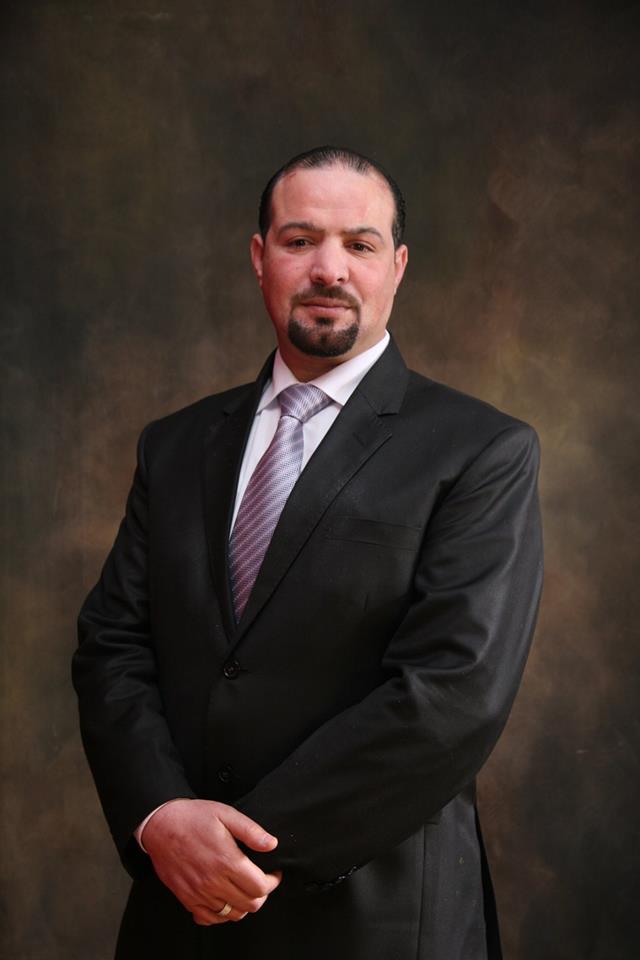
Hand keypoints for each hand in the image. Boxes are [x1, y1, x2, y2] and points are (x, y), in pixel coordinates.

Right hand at [141, 799, 281, 925]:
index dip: (272, 882)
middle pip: (250, 904)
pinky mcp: (187, 898)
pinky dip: (221, 914)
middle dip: (262, 894)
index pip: (260, 887)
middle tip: (261, 881)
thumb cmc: (193, 817)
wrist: (160, 825)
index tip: (273, 873)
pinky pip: (209, 918)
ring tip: (244, 888)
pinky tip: (224, 898)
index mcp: (227, 861)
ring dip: (243, 904)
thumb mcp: (225, 814)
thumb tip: (271, 844)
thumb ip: (251, 831)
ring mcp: (199, 893)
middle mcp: (213, 882)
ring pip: (232, 914)